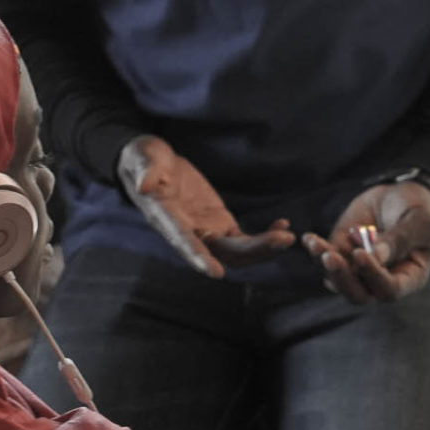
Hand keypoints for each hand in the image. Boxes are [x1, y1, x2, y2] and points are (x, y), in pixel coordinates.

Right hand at [119, 135, 295, 276]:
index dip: (198, 257)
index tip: (215, 272)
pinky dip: (264, 238)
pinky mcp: (220, 225)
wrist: (152, 164)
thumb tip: (144, 184)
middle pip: (221, 252)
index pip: (183, 241)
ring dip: (263, 249)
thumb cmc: (143, 160)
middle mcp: (188, 232)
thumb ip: (145, 169)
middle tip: (282, 240)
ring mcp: (206, 232)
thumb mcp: (142, 157)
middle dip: (252, 251)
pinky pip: (245, 241)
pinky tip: (283, 226)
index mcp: (166, 218)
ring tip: (288, 236)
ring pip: (237, 252)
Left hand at [302, 180, 429, 303]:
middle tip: (331, 257)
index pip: (388, 289)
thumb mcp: (418, 221)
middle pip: (359, 295)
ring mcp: (359, 269)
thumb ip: (399, 239)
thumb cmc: (418, 211)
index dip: (373, 276)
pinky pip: (326, 260)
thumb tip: (375, 257)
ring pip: (337, 281)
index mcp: (408, 278)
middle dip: (342, 279)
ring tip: (315, 244)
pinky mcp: (342, 254)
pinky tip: (310, 239)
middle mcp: (381, 280)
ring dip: (324, 264)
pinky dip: (317, 251)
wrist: (401, 196)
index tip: (360, 254)